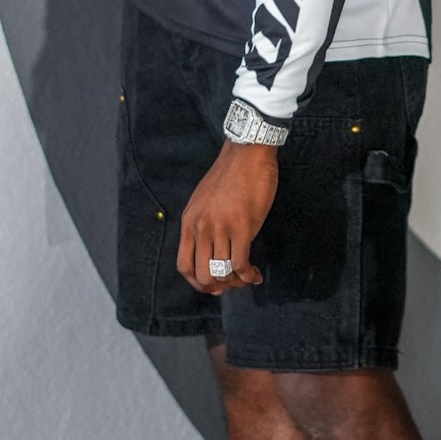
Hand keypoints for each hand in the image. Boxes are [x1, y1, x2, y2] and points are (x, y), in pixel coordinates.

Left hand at [178, 141, 279, 291]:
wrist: (247, 152)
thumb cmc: (230, 174)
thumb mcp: (205, 200)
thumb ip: (203, 223)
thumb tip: (212, 248)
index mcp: (190, 222)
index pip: (184, 266)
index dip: (197, 283)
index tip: (213, 287)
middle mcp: (201, 227)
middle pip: (203, 274)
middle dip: (219, 286)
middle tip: (234, 284)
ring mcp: (220, 227)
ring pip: (223, 272)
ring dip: (237, 282)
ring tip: (248, 278)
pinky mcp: (242, 226)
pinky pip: (241, 263)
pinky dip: (249, 275)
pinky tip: (256, 274)